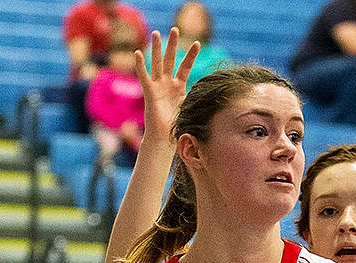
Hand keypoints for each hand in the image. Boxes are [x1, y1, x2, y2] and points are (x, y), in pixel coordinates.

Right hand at [136, 28, 200, 146]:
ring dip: (156, 49)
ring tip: (156, 33)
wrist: (164, 140)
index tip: (198, 43)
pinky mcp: (150, 93)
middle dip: (173, 45)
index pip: (185, 67)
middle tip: (175, 28)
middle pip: (170, 60)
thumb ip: (199, 103)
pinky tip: (138, 53)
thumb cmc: (177, 128)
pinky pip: (144, 77)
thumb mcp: (191, 112)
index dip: (191, 56)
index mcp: (178, 88)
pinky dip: (140, 66)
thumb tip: (216, 102)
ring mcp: (158, 87)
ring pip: (157, 64)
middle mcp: (167, 84)